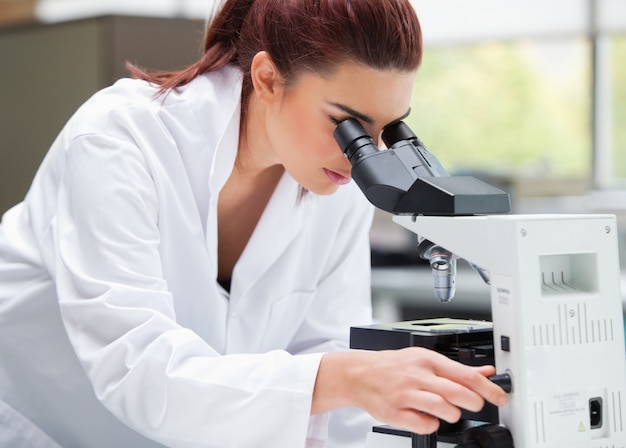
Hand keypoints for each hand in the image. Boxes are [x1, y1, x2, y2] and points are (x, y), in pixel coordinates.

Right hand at [312, 347, 507, 434]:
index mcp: (426, 360)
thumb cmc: (393, 367)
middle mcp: (416, 375)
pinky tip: (427, 417)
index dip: (487, 388)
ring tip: (447, 411)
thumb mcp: (424, 360)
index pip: (465, 374)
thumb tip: (486, 372)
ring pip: (443, 409)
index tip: (500, 397)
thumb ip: (455, 369)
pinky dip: (431, 424)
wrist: (358, 374)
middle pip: (458, 393)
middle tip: (472, 405)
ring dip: (452, 415)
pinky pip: (425, 424)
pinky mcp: (395, 412)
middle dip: (472, 403)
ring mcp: (405, 394)